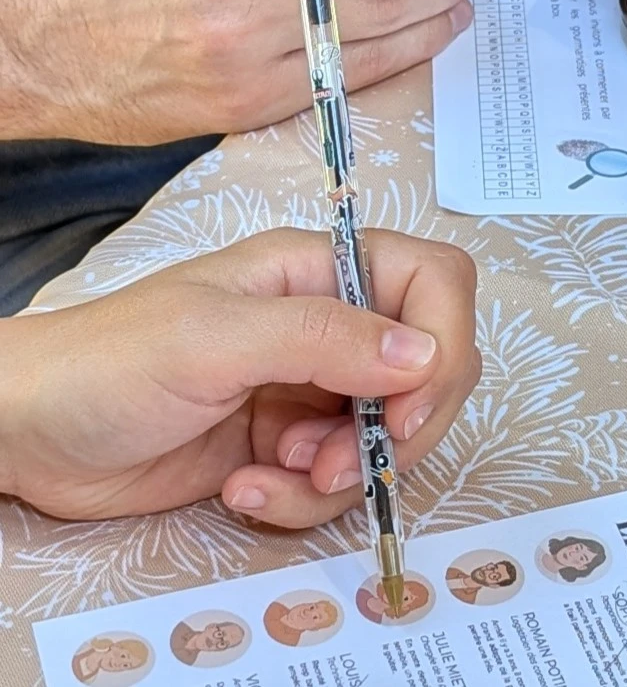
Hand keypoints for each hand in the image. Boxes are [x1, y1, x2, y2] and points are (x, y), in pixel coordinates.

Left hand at [0, 229, 479, 525]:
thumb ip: (324, 338)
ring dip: (340, 472)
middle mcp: (331, 322)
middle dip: (395, 428)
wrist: (28, 434)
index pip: (433, 281)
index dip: (444, 342)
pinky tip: (244, 488)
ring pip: (389, 434)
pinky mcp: (290, 445)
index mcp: (321, 269)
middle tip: (335, 466)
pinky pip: (338, 480)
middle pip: (430, 367)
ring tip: (269, 474)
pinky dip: (300, 498)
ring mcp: (313, 386)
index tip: (408, 410)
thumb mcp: (215, 339)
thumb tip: (426, 355)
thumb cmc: (110, 362)